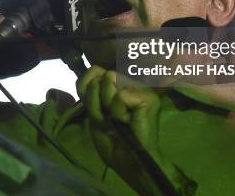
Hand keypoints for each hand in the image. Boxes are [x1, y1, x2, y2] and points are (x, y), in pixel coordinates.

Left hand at [77, 66, 165, 193]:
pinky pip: (120, 96)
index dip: (86, 86)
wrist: (130, 164)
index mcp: (118, 86)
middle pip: (99, 75)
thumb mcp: (94, 114)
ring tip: (118, 122)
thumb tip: (105, 73)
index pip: (94, 70)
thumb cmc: (114, 143)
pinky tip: (128, 123)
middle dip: (95, 101)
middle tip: (109, 120)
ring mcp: (141, 89)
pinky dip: (118, 113)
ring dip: (106, 107)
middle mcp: (131, 83)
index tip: (94, 109)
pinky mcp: (148, 98)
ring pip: (109, 80)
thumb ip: (93, 91)